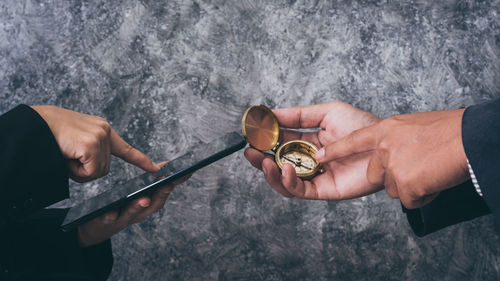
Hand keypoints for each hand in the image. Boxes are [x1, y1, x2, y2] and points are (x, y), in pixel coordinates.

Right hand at [31, 105, 159, 181]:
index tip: (156, 168)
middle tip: (69, 156)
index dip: (141, 160)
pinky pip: (89, 173)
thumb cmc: (50, 135)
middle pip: (105, 168)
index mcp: (102, 130)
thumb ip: (90, 151)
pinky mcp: (92, 145)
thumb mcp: (76, 141)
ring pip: (97, 172)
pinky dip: (76, 172)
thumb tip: (95, 168)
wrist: (33, 126)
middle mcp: (105, 131)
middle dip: (86, 170)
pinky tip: (67, 157)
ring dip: (80, 171)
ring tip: (66, 155)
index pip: (125, 148)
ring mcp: (100, 137)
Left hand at [77, 164, 189, 246]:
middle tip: (167, 186)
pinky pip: (109, 220)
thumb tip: (165, 164)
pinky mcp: (106, 222)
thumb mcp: (138, 193)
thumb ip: (150, 180)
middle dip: (161, 195)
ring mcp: (124, 218)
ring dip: (139, 207)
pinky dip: (112, 216)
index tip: (187, 173)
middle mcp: (139, 212)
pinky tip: (111, 213)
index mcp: (148, 202)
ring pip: (133, 213)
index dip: (177, 183)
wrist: (98, 226)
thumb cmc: (122, 207)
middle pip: (153, 205)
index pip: (165, 191)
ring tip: (143, 200)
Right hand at [244, 101, 381, 199]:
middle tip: (249, 150)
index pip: (281, 141)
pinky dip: (288, 181)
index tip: (251, 132)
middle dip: (260, 157)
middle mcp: (309, 159)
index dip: (265, 138)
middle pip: (278, 162)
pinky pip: (300, 190)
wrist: (385, 144)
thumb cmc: (362, 126)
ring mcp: (316, 175)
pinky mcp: (324, 189)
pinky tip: (283, 168)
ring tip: (260, 160)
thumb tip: (272, 113)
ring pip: (284, 179)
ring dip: (269, 171)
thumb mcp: (328, 112)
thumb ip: (299, 115)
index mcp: (309, 140)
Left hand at [315, 109, 468, 208]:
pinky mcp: (405, 186)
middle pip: (375, 174)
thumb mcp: (413, 126)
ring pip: (393, 188)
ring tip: (429, 171)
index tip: (320, 157)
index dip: (335, 150)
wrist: (469, 140)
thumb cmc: (449, 130)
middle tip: (413, 167)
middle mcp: (384, 149)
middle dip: (392, 176)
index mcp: (386, 130)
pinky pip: (409, 199)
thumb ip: (394, 138)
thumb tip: (387, 151)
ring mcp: (393, 168)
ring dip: (410, 185)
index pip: (353, 141)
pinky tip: (434, 180)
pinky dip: (423, 195)